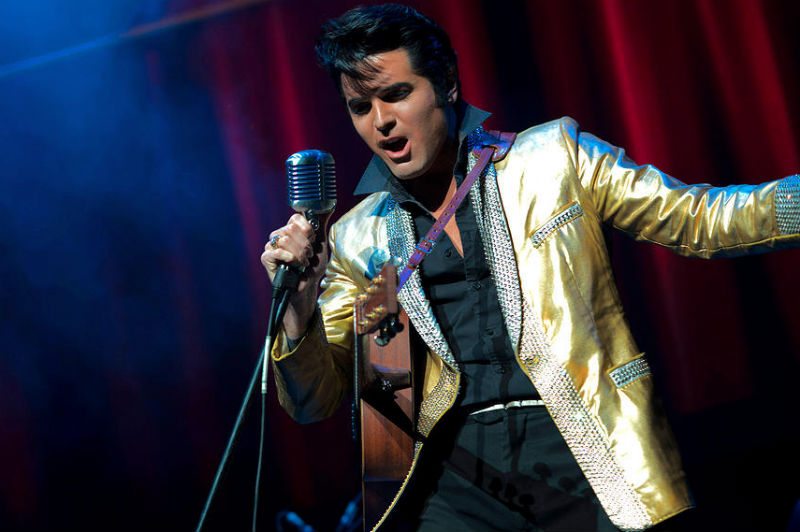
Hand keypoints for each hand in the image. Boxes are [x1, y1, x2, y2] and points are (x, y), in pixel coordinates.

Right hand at [261, 213, 329, 338]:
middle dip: (305, 246)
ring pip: (284, 240)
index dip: (307, 231)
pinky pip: (275, 252)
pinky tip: (294, 264)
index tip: (312, 242)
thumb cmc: (312, 267)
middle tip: (307, 257)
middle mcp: (279, 235)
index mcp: (290, 229)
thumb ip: (320, 224)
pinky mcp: (266, 258)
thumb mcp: (320, 244)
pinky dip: (289, 258)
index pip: (295, 219)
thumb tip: (327, 206)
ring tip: (303, 263)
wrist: (307, 287)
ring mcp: (271, 246)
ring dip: (299, 255)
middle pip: (291, 230)